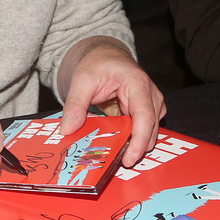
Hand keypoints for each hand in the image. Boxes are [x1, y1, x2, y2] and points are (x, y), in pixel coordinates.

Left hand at [57, 38, 165, 166]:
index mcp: (137, 83)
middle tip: (115, 163)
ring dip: (133, 145)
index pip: (145, 116)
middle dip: (135, 148)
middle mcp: (150, 94)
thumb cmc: (97, 64)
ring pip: (148, 132)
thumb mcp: (81, 80)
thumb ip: (75, 105)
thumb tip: (67, 130)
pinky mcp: (145, 112)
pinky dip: (130, 139)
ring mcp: (151, 104)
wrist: (104, 56)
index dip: (139, 140)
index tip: (129, 159)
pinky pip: (141, 130)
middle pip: (150, 128)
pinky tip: (116, 145)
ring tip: (113, 155)